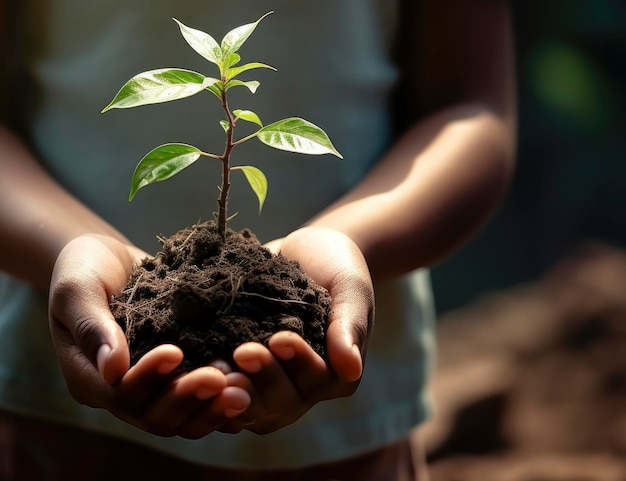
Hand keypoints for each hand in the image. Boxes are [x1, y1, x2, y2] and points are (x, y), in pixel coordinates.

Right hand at [48, 234, 250, 437]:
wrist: (111, 260)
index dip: (149, 378)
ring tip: (246, 387)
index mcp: (92, 377)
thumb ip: (91, 324)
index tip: (175, 350)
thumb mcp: (77, 287)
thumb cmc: (85, 268)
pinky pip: (203, 396)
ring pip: (185, 415)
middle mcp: (123, 391)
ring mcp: (154, 385)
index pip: (122, 394)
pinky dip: (224, 392)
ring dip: (214, 405)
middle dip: (190, 398)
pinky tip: (253, 377)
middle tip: (224, 378)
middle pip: (157, 416)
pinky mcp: (180, 373)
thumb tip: (114, 368)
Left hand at [220, 226, 373, 433]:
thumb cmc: (336, 266)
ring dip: (233, 388)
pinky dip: (210, 385)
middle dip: (263, 378)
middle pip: (283, 402)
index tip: (280, 338)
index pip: (319, 381)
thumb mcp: (349, 287)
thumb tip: (351, 368)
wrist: (304, 250)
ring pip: (251, 404)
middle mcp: (303, 387)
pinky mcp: (242, 372)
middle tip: (242, 352)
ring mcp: (270, 383)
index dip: (299, 364)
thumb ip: (349, 324)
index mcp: (336, 373)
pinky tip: (193, 366)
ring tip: (213, 367)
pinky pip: (226, 389)